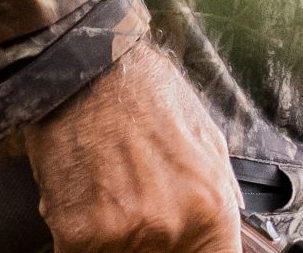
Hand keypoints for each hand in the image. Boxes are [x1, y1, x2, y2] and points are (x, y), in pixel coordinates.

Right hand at [22, 44, 240, 252]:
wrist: (85, 69)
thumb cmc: (144, 93)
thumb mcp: (207, 138)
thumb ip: (220, 194)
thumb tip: (226, 229)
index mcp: (208, 206)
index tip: (190, 247)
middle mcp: (168, 227)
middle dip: (157, 243)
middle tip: (144, 207)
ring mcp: (120, 234)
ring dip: (118, 238)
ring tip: (115, 194)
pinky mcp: (75, 235)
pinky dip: (85, 234)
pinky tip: (89, 195)